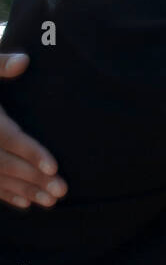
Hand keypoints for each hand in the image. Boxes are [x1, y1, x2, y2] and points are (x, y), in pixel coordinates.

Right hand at [0, 53, 66, 208]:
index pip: (8, 137)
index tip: (54, 167)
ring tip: (50, 202)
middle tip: (61, 191)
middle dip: (33, 179)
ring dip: (23, 191)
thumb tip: (25, 61)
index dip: (30, 152)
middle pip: (4, 163)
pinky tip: (24, 203)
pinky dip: (3, 194)